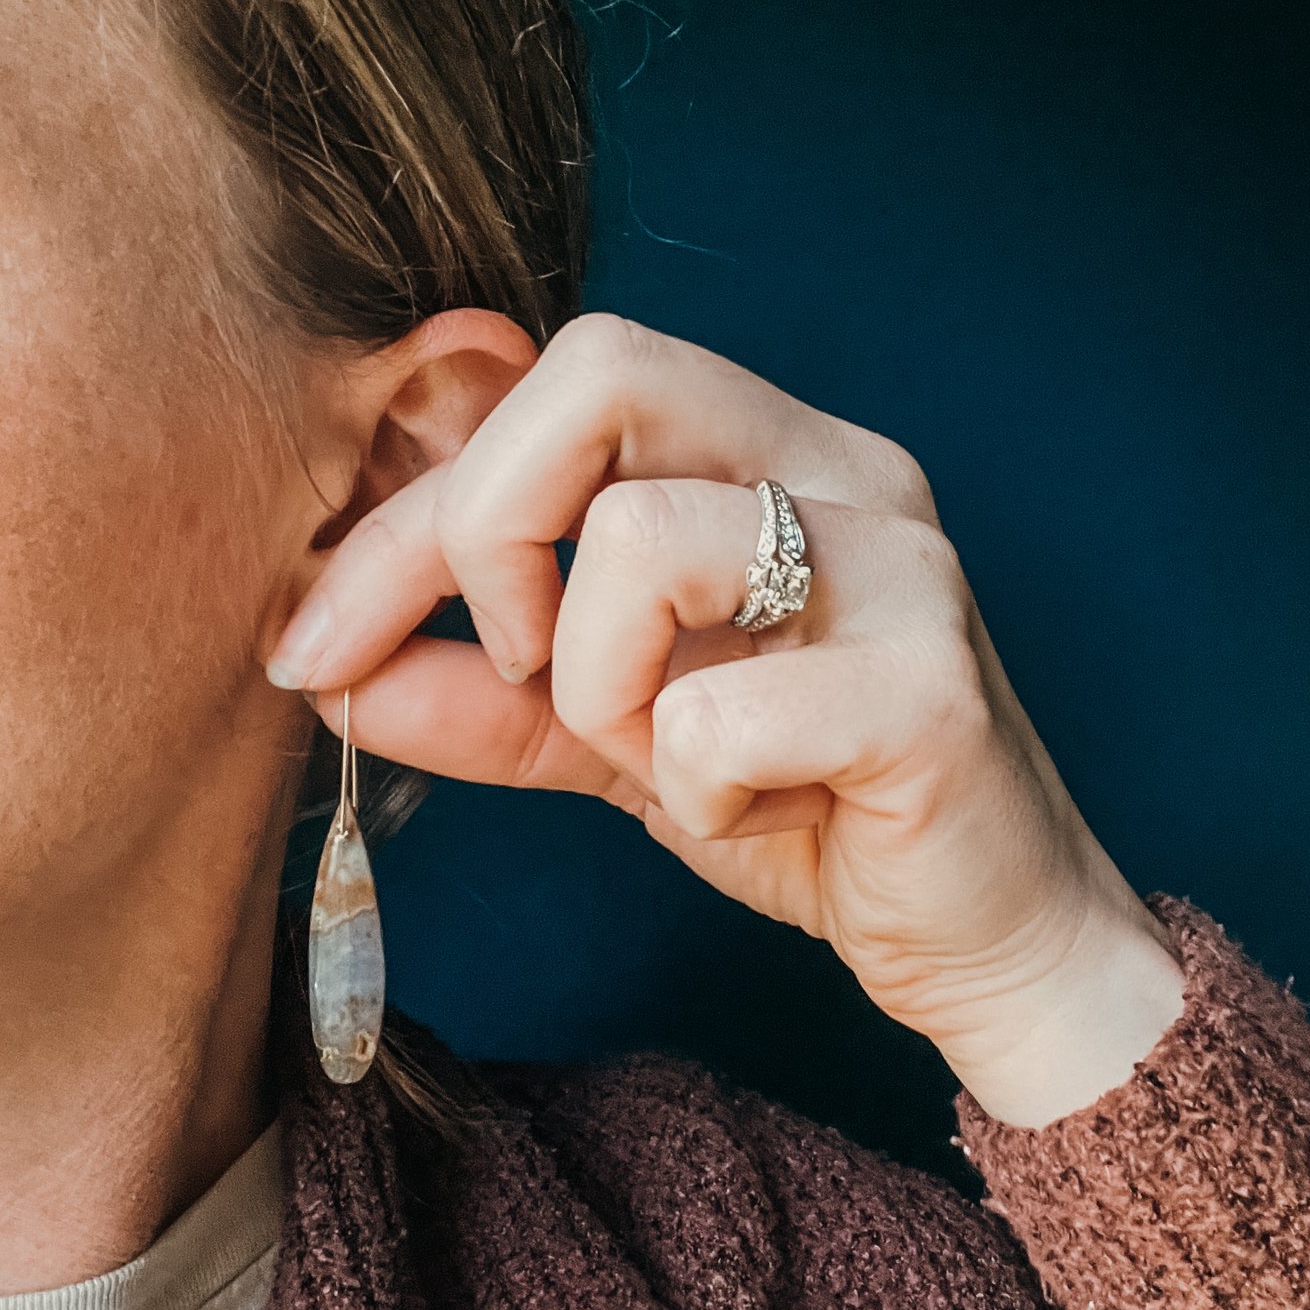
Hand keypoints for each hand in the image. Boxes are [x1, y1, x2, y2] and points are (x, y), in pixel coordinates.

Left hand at [266, 314, 1182, 1126]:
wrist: (992, 937)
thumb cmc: (817, 813)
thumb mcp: (623, 742)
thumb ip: (492, 697)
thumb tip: (334, 674)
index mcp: (772, 454)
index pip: (556, 394)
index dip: (411, 511)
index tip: (317, 638)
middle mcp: (844, 471)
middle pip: (602, 372)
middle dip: (483, 530)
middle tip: (507, 665)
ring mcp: (900, 567)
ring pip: (644, 543)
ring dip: (602, 690)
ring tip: (670, 762)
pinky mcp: (930, 687)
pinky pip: (717, 716)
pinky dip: (698, 793)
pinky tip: (763, 818)